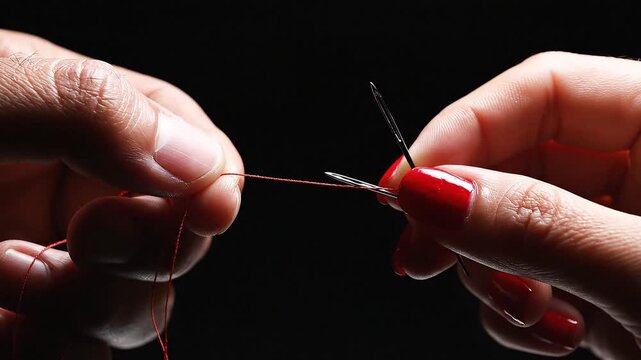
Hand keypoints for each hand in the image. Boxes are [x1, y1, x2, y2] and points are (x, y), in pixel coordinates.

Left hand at [0, 29, 242, 358]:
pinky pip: (83, 354)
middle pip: (182, 243)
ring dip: (91, 312)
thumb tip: (199, 163)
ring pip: (139, 312)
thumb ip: (93, 109)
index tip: (206, 210)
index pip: (197, 159)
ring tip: (8, 281)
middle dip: (149, 254)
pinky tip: (9, 328)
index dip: (212, 188)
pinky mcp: (28, 322)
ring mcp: (60, 265)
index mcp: (95, 127)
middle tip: (84, 243)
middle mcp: (88, 197)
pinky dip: (59, 353)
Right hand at [379, 52, 640, 358]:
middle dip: (464, 213)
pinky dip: (517, 308)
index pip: (542, 91)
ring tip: (525, 318)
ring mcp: (619, 229)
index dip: (463, 129)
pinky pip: (530, 273)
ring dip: (493, 272)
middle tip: (418, 257)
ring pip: (511, 223)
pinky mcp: (604, 280)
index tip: (405, 185)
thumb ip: (539, 228)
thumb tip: (429, 193)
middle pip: (515, 159)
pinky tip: (545, 333)